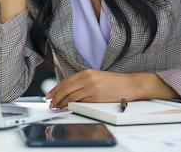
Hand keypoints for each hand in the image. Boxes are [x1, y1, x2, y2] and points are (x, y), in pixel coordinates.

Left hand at [45, 69, 177, 109]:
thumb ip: (84, 82)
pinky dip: (70, 104)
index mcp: (87, 73)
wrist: (130, 85)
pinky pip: (79, 100)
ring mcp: (91, 86)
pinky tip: (66, 107)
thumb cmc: (115, 83)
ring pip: (70, 94)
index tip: (50, 94)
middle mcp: (87, 78)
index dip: (56, 88)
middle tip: (50, 102)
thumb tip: (70, 91)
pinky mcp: (96, 95)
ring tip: (56, 106)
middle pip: (65, 87)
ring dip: (60, 101)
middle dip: (55, 95)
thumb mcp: (97, 78)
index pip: (66, 81)